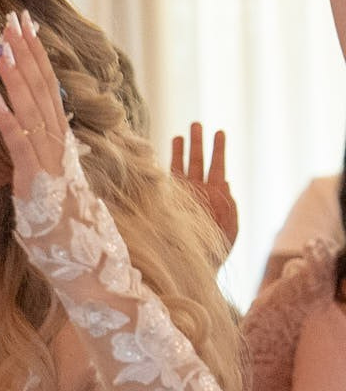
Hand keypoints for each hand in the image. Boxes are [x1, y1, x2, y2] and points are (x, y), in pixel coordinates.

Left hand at [0, 11, 69, 200]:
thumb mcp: (43, 170)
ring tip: (1, 48)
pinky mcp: (35, 177)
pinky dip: (8, 121)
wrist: (77, 249)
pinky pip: (21, 144)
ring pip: (32, 108)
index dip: (35, 54)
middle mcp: (57, 139)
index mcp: (58, 133)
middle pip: (42, 86)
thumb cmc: (56, 212)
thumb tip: (19, 119)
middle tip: (13, 19)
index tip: (24, 25)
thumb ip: (34, 144)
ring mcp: (48, 156)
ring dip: (16, 76)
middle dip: (27, 51)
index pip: (47, 84)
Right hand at [170, 122, 237, 254]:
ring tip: (180, 135)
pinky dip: (164, 171)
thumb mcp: (231, 226)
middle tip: (197, 124)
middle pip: (198, 162)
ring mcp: (183, 198)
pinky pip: (166, 184)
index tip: (219, 132)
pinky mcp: (169, 205)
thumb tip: (224, 183)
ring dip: (181, 152)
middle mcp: (199, 194)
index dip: (218, 149)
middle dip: (198, 143)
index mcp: (217, 196)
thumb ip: (230, 204)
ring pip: (182, 169)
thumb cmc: (216, 249)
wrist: (195, 266)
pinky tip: (160, 159)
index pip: (217, 167)